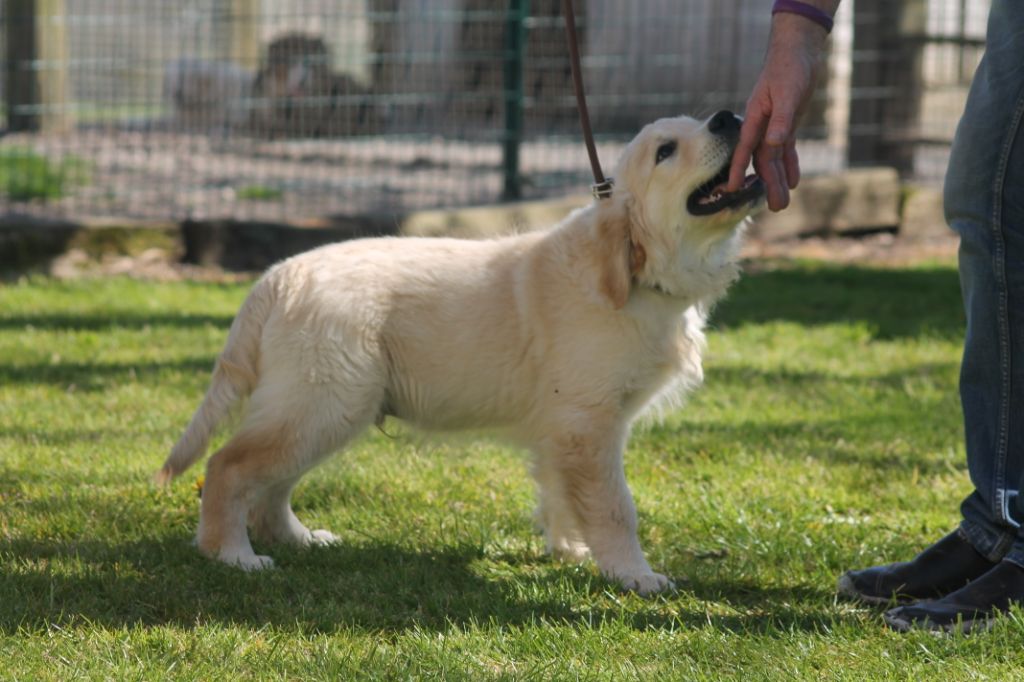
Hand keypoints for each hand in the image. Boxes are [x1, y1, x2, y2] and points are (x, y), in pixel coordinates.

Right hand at [727, 14, 829, 210]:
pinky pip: (786, 150)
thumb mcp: (788, 93)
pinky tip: (793, 182)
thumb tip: (775, 144)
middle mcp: (762, 126)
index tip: (733, 189)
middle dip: (768, 184)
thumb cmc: (789, 68)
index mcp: (756, 118)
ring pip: (774, 159)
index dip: (740, 169)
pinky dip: (789, 166)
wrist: (798, 51)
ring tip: (781, 204)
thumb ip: (782, 120)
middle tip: (775, 208)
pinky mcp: (786, 124)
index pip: (746, 149)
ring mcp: (774, 126)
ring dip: (777, 180)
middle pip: (763, 160)